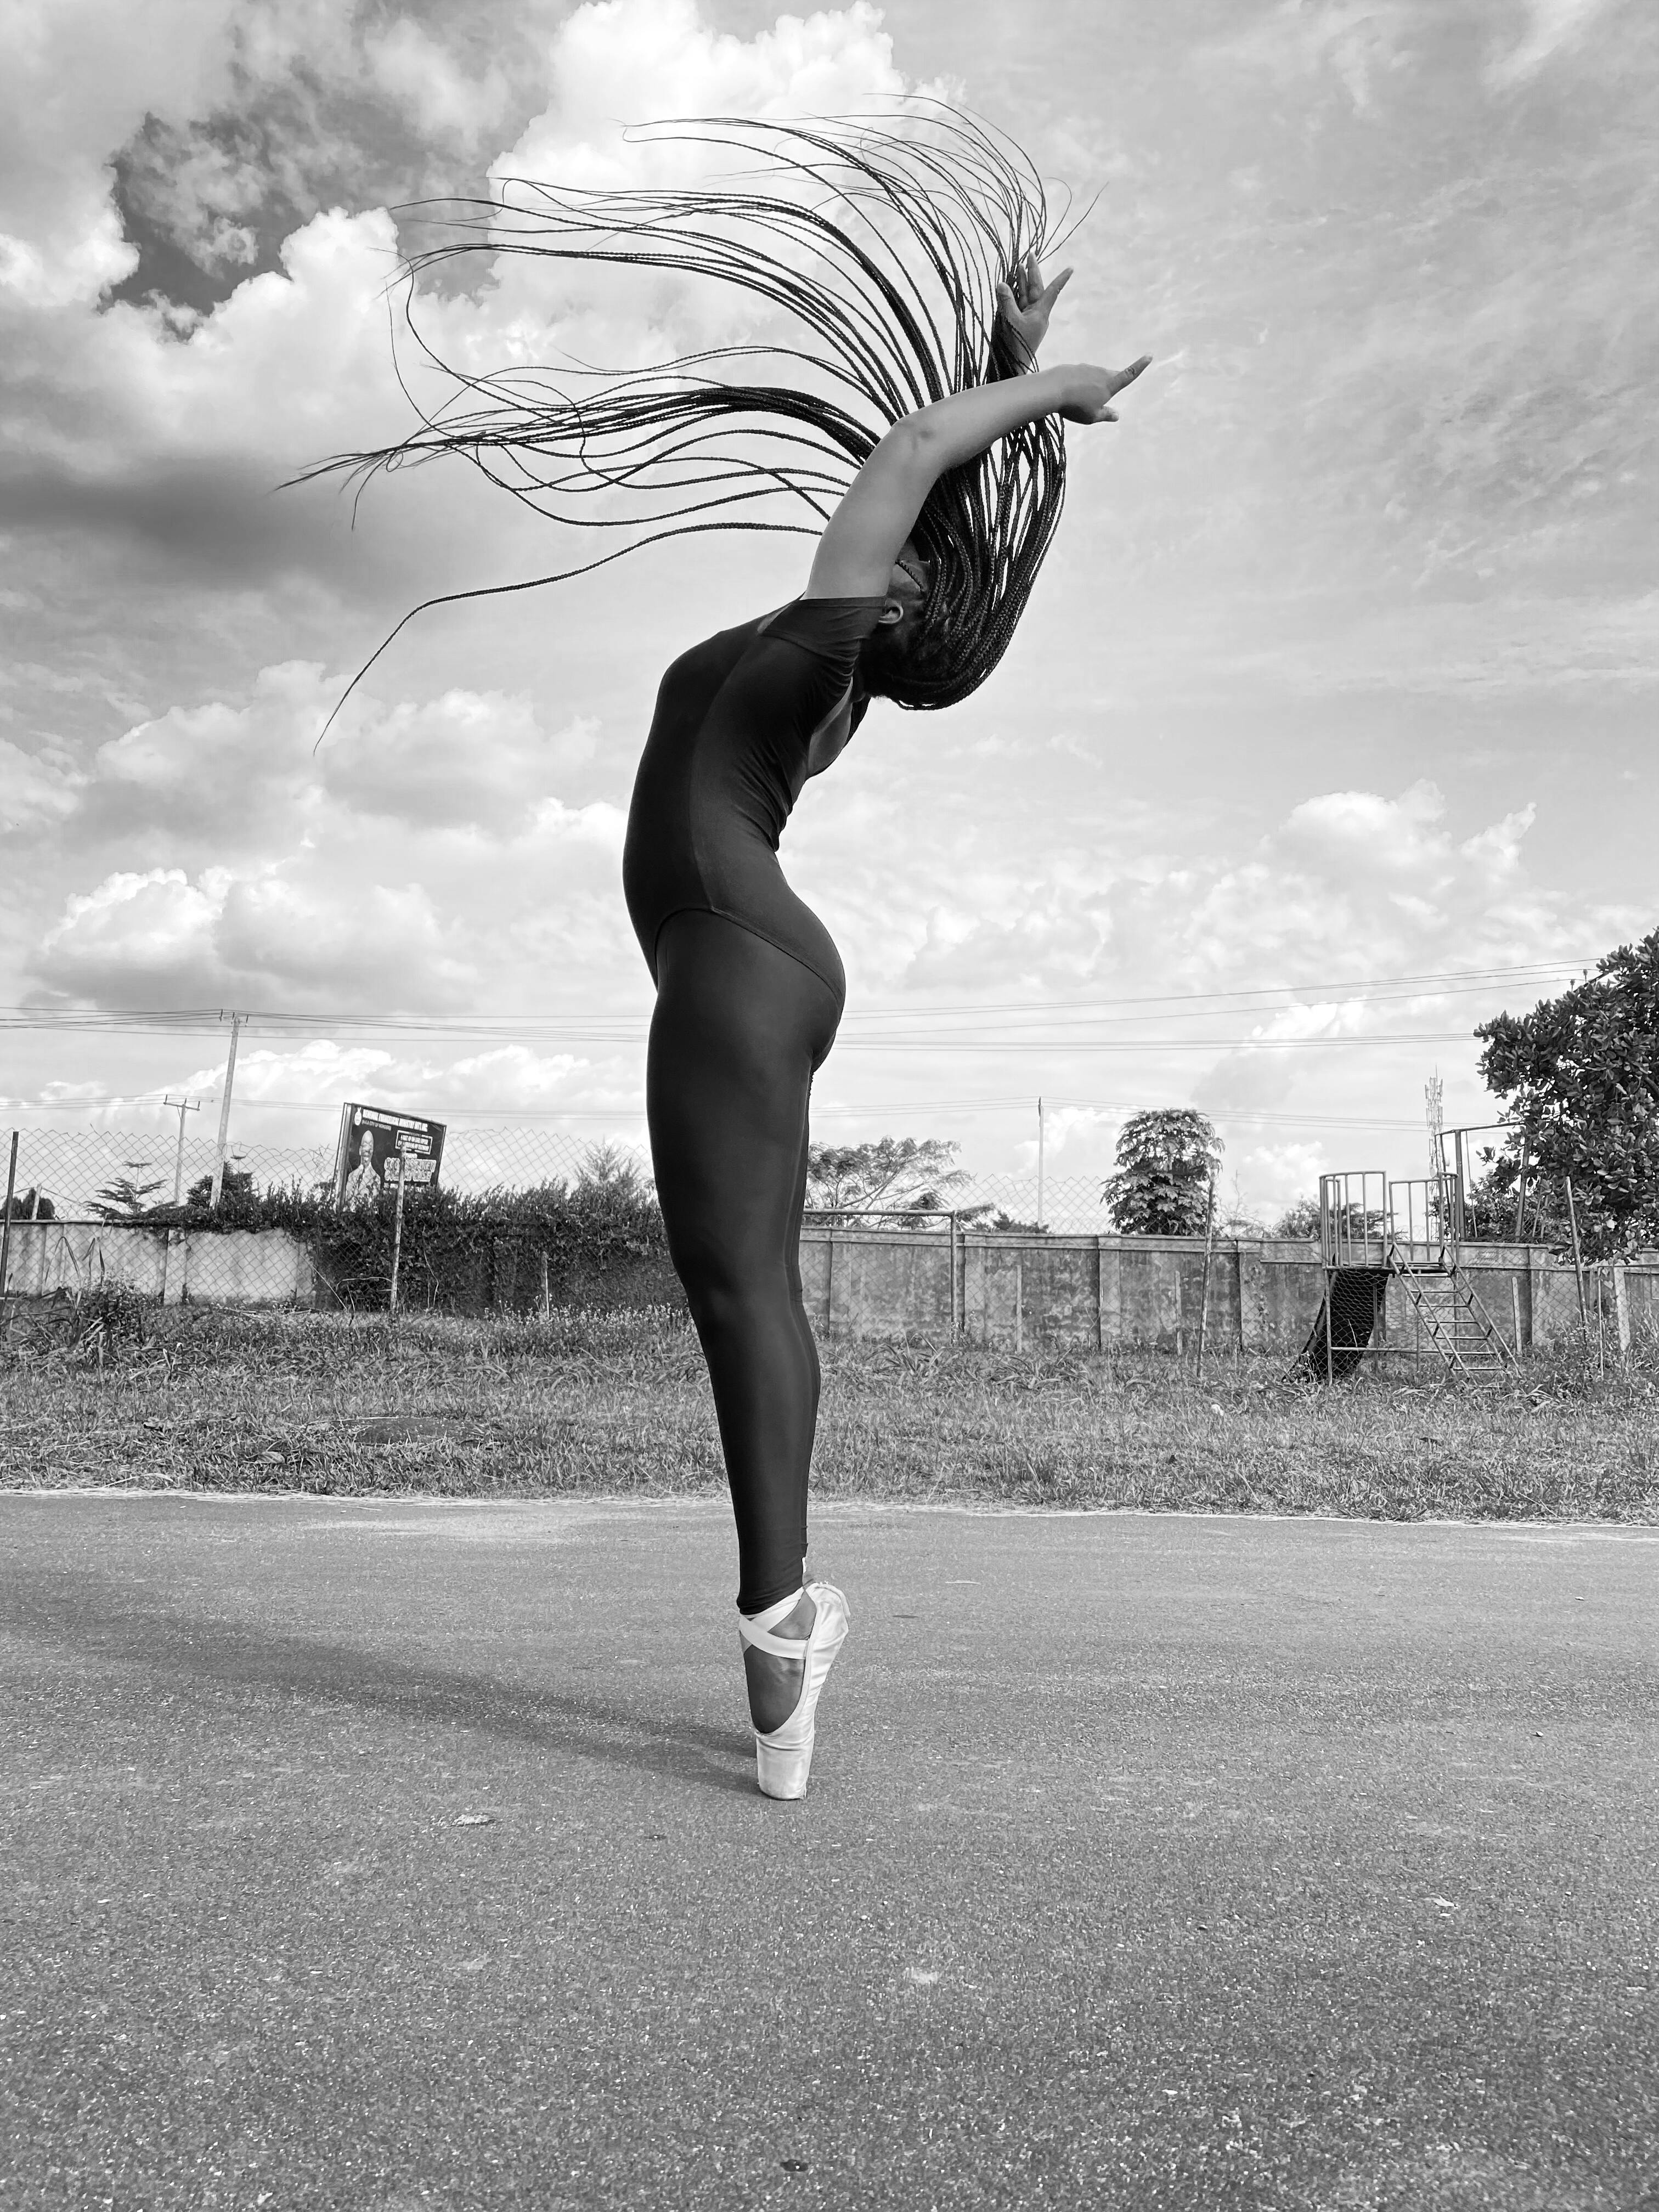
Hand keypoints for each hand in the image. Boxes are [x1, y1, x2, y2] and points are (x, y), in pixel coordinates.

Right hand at [995, 251, 1071, 365]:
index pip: (1053, 291)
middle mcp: (1037, 313)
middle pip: (1036, 288)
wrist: (1013, 366)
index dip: (1061, 279)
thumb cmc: (1016, 346)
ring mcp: (1028, 318)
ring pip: (1026, 295)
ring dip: (1022, 281)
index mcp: (1041, 313)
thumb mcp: (1011, 321)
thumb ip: (1007, 302)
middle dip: (1033, 272)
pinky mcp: (1019, 323)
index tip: (1071, 268)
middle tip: (1031, 255)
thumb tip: (1001, 283)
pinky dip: (1015, 293)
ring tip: (1020, 265)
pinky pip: (1018, 304)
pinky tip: (1011, 283)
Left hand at [1058, 356, 1152, 422]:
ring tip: (1080, 400)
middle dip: (1111, 384)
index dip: (1140, 366)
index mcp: (1109, 385)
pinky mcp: (1073, 368)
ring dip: (1092, 385)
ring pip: (1095, 376)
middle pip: (1110, 377)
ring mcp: (1086, 369)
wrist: (1051, 389)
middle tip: (1104, 395)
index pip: (1128, 375)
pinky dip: (1079, 383)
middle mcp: (1100, 373)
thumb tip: (1117, 415)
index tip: (1149, 355)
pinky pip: (1080, 376)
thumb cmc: (1075, 406)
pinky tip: (1069, 393)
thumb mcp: (1092, 417)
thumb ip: (1105, 415)